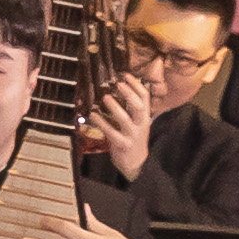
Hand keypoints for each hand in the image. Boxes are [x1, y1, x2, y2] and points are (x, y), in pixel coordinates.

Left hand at [87, 65, 161, 179]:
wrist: (137, 163)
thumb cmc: (132, 138)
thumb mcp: (136, 122)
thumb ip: (131, 108)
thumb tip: (121, 88)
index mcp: (144, 117)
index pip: (145, 98)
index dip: (136, 85)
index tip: (126, 75)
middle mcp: (141, 124)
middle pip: (140, 106)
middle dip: (129, 94)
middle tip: (118, 83)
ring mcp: (132, 135)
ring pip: (125, 119)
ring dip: (114, 107)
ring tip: (105, 97)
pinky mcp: (123, 144)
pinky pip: (111, 132)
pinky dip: (101, 123)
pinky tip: (93, 115)